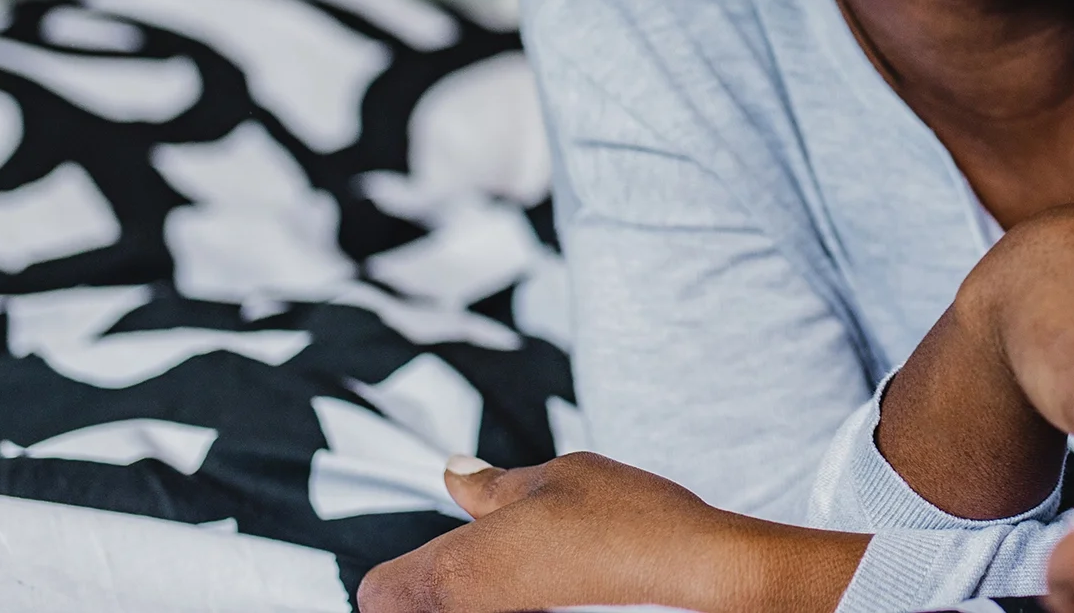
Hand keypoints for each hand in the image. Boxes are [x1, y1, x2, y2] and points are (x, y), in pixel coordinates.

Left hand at [355, 452, 866, 612]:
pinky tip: (557, 590)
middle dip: (437, 591)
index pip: (377, 593)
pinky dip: (517, 603)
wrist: (696, 572)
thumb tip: (453, 474)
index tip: (430, 558)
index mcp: (456, 571)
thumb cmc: (628, 519)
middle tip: (490, 562)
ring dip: (481, 596)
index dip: (397, 575)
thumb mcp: (558, 478)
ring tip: (531, 575)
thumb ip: (493, 486)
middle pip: (415, 611)